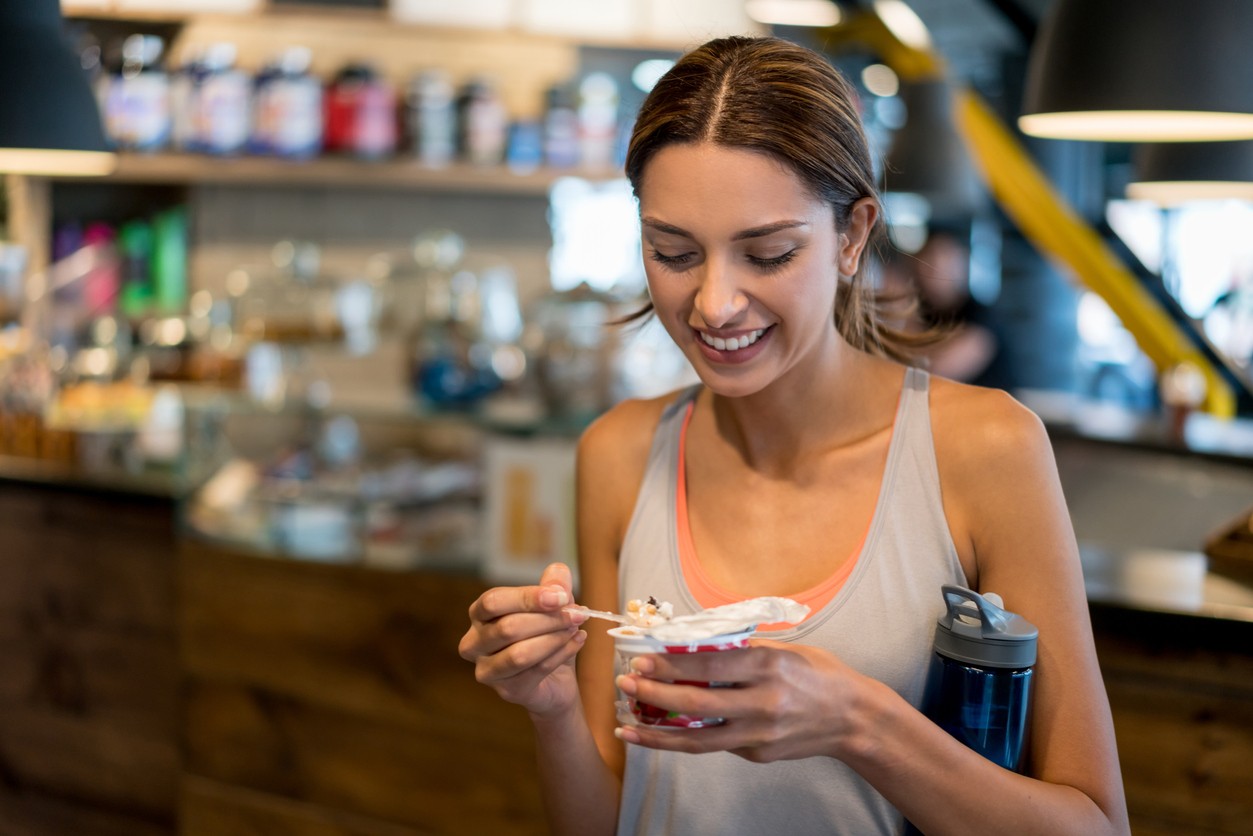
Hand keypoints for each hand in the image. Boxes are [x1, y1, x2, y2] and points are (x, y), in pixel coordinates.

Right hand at [458, 562, 588, 717]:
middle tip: (578, 614)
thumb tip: (557, 573)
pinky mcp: (507, 691)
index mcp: (479, 615)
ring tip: (576, 628)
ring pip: (520, 653)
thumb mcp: (552, 606)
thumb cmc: (545, 636)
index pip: (493, 602)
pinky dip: (562, 653)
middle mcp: (474, 643)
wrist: (554, 679)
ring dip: (554, 638)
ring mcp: (487, 671)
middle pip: (508, 628)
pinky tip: (578, 641)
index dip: (527, 598)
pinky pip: (536, 671)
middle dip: (548, 619)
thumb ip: (553, 586)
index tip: (561, 597)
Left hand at [613, 640, 868, 762]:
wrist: (852, 718)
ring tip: (626, 729)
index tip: (642, 658)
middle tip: (626, 684)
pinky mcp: (758, 754)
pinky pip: (717, 744)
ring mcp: (760, 734)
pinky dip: (686, 739)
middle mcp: (763, 703)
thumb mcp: (784, 650)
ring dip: (657, 735)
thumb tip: (691, 645)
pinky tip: (661, 734)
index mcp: (769, 666)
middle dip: (655, 695)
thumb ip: (741, 650)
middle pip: (698, 704)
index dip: (672, 664)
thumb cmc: (817, 674)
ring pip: (699, 740)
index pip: (709, 665)